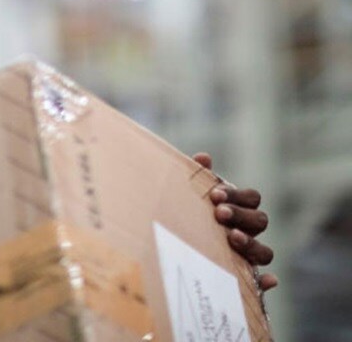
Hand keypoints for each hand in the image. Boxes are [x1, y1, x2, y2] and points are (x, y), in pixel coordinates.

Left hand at [193, 153, 277, 291]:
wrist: (172, 238)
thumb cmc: (185, 210)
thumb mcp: (188, 193)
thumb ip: (197, 175)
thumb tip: (203, 158)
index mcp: (239, 206)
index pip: (251, 198)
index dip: (236, 195)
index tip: (214, 195)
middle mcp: (248, 229)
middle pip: (260, 220)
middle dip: (241, 215)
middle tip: (218, 213)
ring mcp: (247, 253)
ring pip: (265, 251)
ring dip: (252, 244)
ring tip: (232, 238)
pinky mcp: (243, 276)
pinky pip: (262, 280)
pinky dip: (266, 281)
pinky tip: (267, 280)